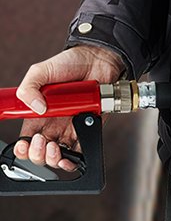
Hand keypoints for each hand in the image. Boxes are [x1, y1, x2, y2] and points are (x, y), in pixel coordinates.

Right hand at [12, 46, 125, 170]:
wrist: (98, 61)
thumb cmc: (70, 64)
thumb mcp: (41, 71)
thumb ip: (29, 87)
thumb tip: (35, 107)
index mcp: (38, 112)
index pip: (26, 136)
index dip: (23, 146)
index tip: (24, 144)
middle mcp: (53, 122)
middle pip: (41, 150)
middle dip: (38, 154)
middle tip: (42, 142)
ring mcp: (71, 127)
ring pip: (59, 155)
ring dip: (54, 158)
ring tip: (55, 147)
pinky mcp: (89, 129)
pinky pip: (82, 151)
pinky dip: (76, 158)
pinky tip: (71, 154)